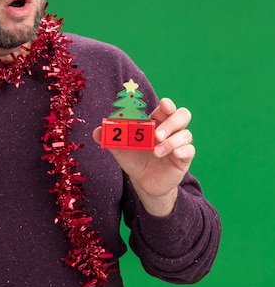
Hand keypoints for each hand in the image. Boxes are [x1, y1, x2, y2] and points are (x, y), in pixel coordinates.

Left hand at [92, 98, 194, 215]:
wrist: (143, 182)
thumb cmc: (133, 159)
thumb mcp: (119, 148)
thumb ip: (109, 137)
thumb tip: (96, 131)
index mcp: (155, 122)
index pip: (166, 108)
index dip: (167, 104)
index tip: (164, 104)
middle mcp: (170, 130)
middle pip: (182, 115)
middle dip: (170, 122)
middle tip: (156, 134)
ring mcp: (178, 143)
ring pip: (186, 134)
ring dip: (171, 141)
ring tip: (155, 151)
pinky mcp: (183, 158)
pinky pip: (190, 150)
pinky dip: (183, 150)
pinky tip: (174, 154)